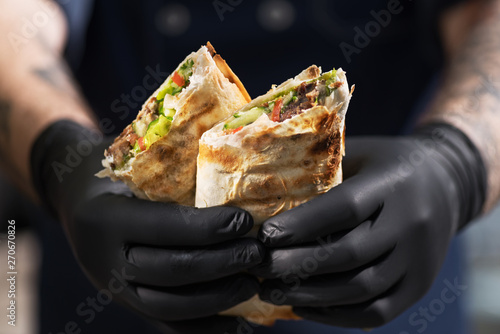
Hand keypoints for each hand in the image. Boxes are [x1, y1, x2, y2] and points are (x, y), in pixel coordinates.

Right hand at [31, 120, 263, 333]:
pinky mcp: (123, 301)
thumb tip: (234, 164)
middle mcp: (103, 258)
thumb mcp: (129, 162)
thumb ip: (168, 170)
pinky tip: (235, 324)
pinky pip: (164, 323)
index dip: (207, 228)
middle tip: (257, 253)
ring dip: (217, 298)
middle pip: (170, 270)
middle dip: (220, 264)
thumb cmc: (112, 171)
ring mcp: (111, 286)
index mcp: (105, 216)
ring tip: (252, 283)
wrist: (72, 194)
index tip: (244, 222)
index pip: (163, 227)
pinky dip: (202, 326)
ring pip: (169, 305)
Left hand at [251, 124, 484, 327]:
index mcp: (394, 184)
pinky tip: (304, 306)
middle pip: (350, 254)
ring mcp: (420, 260)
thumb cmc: (388, 165)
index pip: (346, 208)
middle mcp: (412, 224)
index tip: (265, 236)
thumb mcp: (361, 154)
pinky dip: (336, 316)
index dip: (302, 225)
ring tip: (272, 292)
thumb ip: (326, 173)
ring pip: (362, 289)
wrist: (446, 183)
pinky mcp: (420, 286)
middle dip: (298, 265)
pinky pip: (377, 312)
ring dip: (311, 295)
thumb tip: (269, 197)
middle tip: (261, 268)